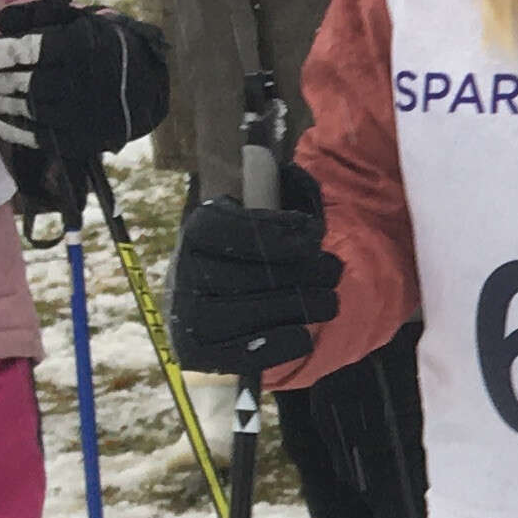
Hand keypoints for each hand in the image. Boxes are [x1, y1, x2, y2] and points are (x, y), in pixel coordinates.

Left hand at [0, 0, 170, 166]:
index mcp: (78, 47)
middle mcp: (79, 81)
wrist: (147, 85)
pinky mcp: (83, 138)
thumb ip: (37, 16)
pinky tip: (1, 121)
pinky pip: (40, 137)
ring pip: (27, 109)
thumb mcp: (76, 21)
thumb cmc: (104, 45)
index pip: (23, 52)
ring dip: (1, 102)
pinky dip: (15, 130)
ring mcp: (81, 113)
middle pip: (21, 83)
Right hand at [166, 165, 336, 373]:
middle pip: (248, 272)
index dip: (276, 232)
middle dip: (303, 272)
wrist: (221, 301)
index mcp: (199, 231)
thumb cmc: (254, 253)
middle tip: (333, 271)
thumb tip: (277, 163)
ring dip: (298, 306)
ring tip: (329, 301)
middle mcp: (183, 272)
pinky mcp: (198, 354)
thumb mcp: (262, 215)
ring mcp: (187, 315)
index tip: (316, 234)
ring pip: (247, 312)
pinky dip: (278, 344)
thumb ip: (271, 191)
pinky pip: (240, 353)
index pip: (231, 228)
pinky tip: (304, 336)